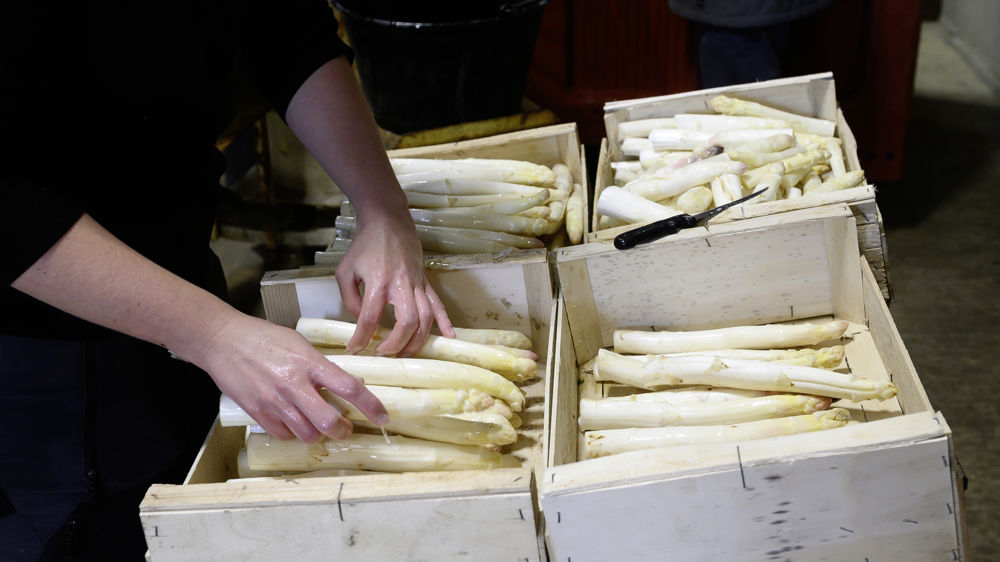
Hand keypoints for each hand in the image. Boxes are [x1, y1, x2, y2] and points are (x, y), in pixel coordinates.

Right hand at [197, 313, 388, 441]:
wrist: (222, 340)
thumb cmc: (263, 338)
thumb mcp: (299, 344)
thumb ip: (321, 365)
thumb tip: (345, 384)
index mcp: (310, 363)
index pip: (350, 388)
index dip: (371, 406)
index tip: (382, 417)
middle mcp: (294, 385)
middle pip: (329, 422)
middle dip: (343, 430)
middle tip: (346, 428)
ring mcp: (275, 401)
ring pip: (307, 434)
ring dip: (319, 434)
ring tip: (319, 425)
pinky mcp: (257, 412)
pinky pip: (284, 435)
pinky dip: (293, 434)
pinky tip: (293, 422)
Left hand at [335, 213, 453, 356]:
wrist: (388, 221)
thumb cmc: (365, 244)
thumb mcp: (346, 270)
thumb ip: (350, 299)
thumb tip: (361, 319)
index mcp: (378, 282)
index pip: (369, 318)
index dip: (361, 338)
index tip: (355, 349)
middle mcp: (401, 284)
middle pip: (407, 322)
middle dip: (396, 344)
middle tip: (383, 353)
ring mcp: (417, 283)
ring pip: (426, 318)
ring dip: (418, 340)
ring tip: (406, 353)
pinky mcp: (425, 281)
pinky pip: (438, 304)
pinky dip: (445, 322)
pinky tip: (449, 337)